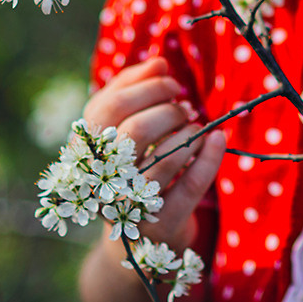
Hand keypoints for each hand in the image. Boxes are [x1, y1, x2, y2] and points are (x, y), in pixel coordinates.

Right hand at [82, 56, 225, 250]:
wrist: (139, 238)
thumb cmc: (132, 170)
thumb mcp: (122, 131)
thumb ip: (133, 92)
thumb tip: (158, 63)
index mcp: (85, 152)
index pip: (108, 107)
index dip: (145, 86)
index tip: (170, 82)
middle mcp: (101, 182)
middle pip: (136, 130)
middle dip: (169, 109)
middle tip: (185, 107)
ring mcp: (130, 207)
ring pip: (166, 158)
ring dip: (190, 132)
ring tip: (196, 125)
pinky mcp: (161, 225)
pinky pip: (191, 186)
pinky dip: (210, 157)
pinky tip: (217, 138)